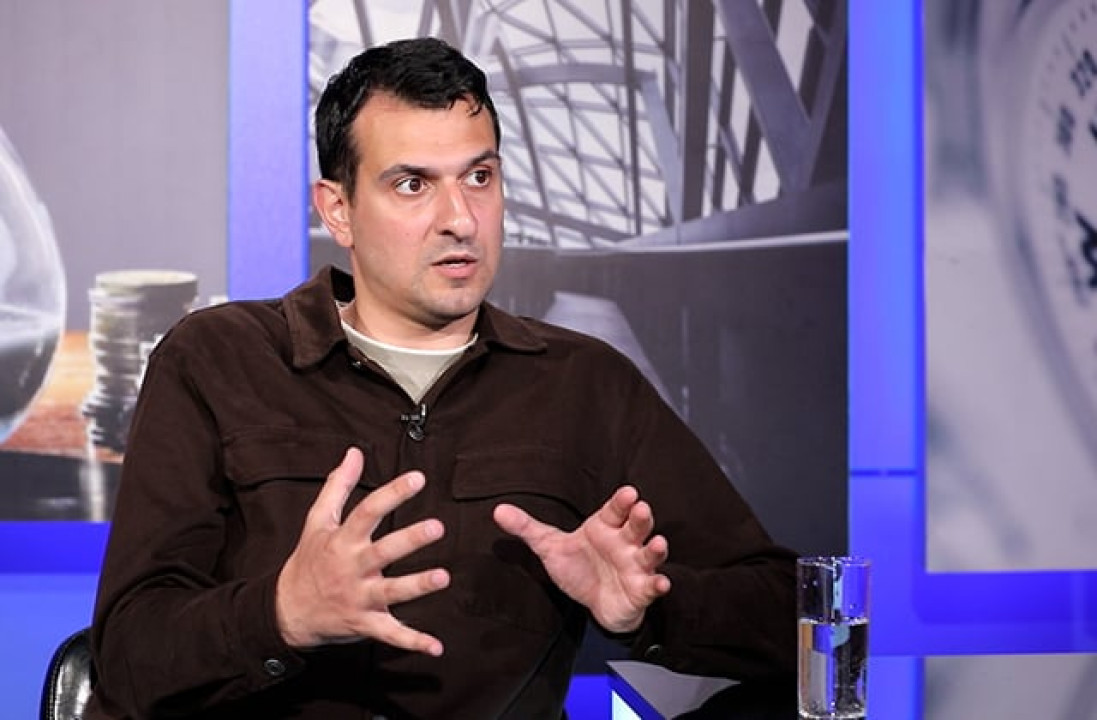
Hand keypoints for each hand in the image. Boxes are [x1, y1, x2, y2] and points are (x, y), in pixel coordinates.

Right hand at [276, 447, 449, 654]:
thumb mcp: (318, 521)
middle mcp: (352, 568)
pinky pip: (391, 634)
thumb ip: (338, 486)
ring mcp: (359, 597)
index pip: (368, 511)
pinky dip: (413, 642)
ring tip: (443, 577)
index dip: (393, 493)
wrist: (287, 611)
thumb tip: (354, 452)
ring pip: (391, 592)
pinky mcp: (365, 624)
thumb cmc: (308, 561)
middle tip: (438, 526)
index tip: (418, 478)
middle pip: (383, 551)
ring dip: (417, 586)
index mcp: (342, 540)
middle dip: (410, 539)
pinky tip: (436, 646)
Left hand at [493, 486, 670, 633]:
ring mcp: (636, 565)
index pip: (615, 509)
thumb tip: (498, 510)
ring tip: (658, 543)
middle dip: (640, 517)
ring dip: (656, 548)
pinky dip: (659, 583)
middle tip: (641, 508)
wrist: (595, 603)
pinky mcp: (642, 589)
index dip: (622, 501)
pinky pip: (653, 585)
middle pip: (636, 525)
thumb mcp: (550, 547)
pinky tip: (661, 582)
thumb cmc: (579, 567)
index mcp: (605, 526)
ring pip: (650, 552)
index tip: (628, 493)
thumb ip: (527, 528)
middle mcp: (625, 542)